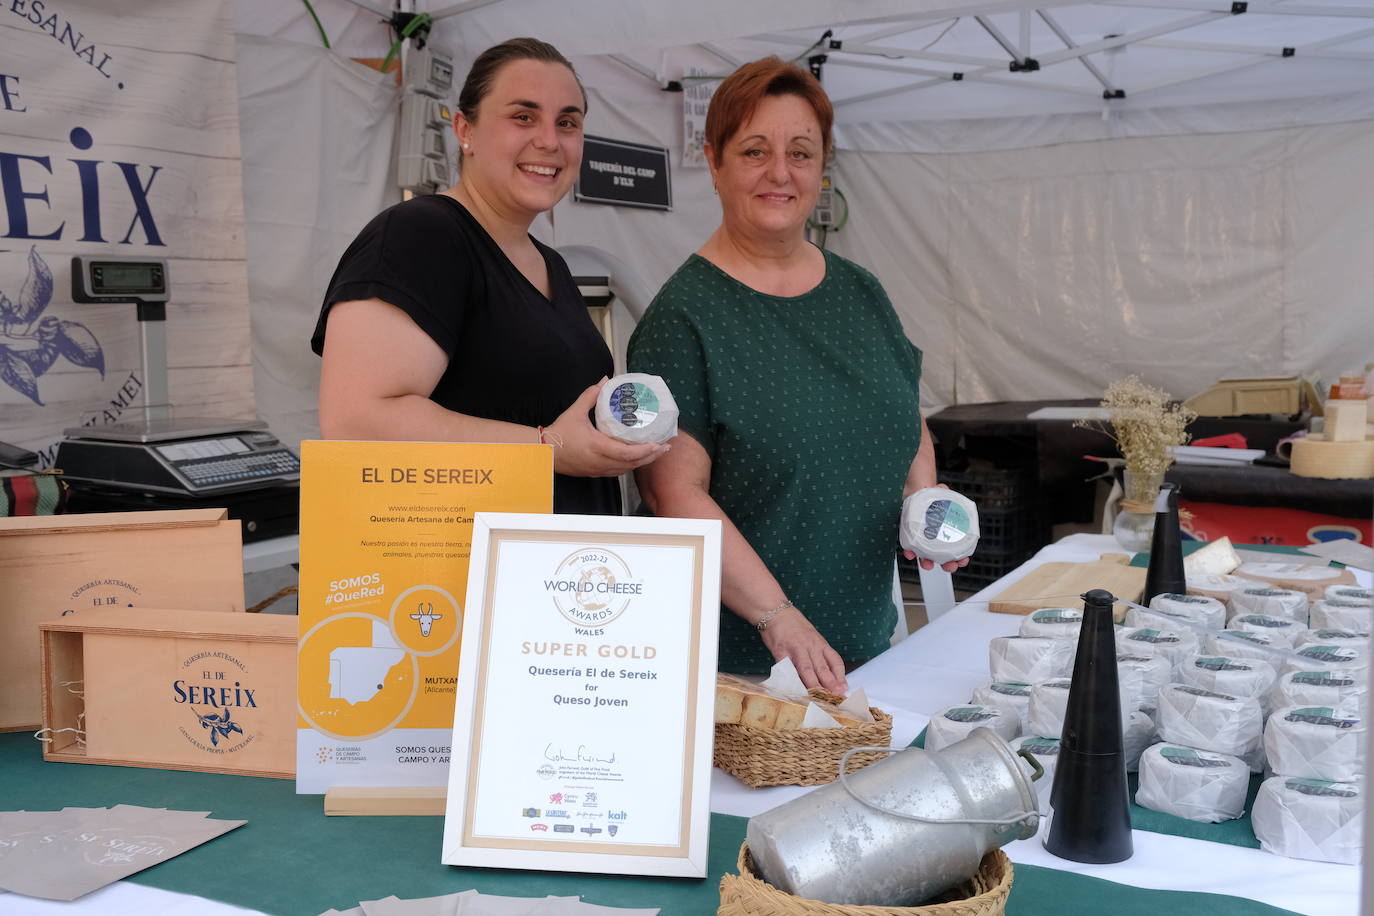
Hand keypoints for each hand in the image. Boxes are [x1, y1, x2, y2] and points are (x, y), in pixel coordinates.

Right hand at [545, 380, 667, 477]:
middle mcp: (600, 461)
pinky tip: (638, 458)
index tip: (658, 444)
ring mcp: (599, 469)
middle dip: (651, 456)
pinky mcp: (596, 472)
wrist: (544, 452)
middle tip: (665, 447)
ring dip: (643, 462)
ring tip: (656, 452)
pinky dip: (630, 465)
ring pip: (626, 469)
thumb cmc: (560, 433)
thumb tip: (604, 380)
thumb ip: (591, 395)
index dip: (645, 450)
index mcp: (597, 446)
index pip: (627, 453)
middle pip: (632, 464)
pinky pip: (618, 471)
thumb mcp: (575, 411)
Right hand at [757, 607, 848, 693]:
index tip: (844, 689)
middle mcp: (811, 646)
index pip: (835, 661)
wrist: (776, 612)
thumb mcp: (812, 637)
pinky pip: (787, 668)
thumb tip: (828, 674)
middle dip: (831, 685)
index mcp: (820, 643)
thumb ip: (819, 654)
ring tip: (820, 697)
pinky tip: (795, 689)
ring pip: (807, 669)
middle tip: (837, 697)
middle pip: (823, 668)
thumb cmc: (794, 626)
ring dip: (814, 685)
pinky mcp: (781, 651)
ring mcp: (796, 648)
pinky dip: (791, 679)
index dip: (841, 677)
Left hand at [901, 483, 968, 572]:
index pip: (957, 548)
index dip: (961, 557)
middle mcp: (936, 538)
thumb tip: (943, 489)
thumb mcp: (941, 492)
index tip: (963, 560)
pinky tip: (910, 553)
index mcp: (948, 531)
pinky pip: (910, 548)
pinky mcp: (910, 538)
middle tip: (950, 566)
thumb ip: (944, 492)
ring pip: (926, 556)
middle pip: (944, 557)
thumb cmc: (930, 495)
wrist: (912, 493)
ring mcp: (923, 539)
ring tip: (928, 564)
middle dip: (948, 564)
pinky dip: (909, 552)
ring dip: (927, 563)